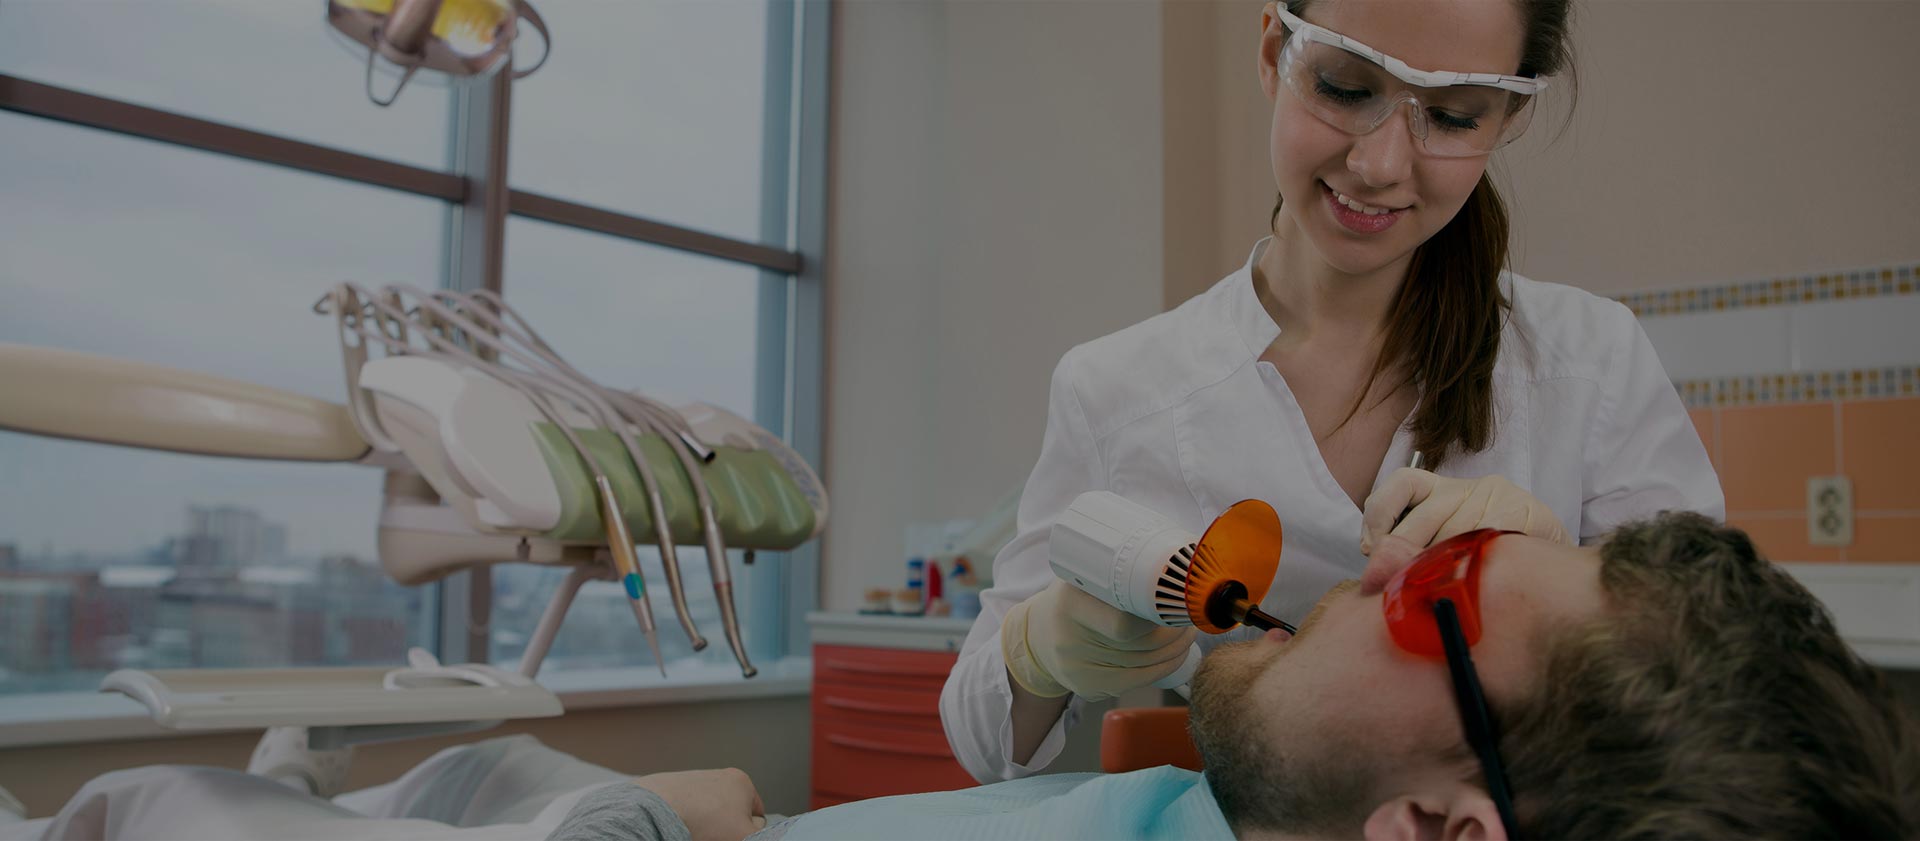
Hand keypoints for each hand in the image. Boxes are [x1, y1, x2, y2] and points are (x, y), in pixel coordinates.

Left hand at [633, 769, 766, 840]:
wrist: (660, 811)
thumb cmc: (704, 820)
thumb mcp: (745, 835)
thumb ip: (760, 834)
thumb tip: (756, 831)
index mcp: (742, 781)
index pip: (757, 812)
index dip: (749, 829)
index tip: (736, 835)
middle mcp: (719, 774)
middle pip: (732, 811)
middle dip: (725, 825)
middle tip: (714, 835)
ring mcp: (695, 779)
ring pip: (709, 811)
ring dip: (706, 823)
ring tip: (696, 831)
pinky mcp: (674, 786)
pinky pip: (688, 808)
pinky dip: (687, 817)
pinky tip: (682, 825)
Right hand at [1002, 579, 1196, 699]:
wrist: (1037, 637)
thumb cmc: (1072, 600)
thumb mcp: (1081, 576)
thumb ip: (1114, 571)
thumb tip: (1172, 555)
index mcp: (1070, 603)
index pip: (1124, 622)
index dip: (1158, 617)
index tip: (1176, 603)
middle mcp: (1071, 639)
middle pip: (1141, 644)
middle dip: (1175, 632)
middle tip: (1189, 616)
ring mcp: (1080, 668)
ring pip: (1146, 663)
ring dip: (1176, 649)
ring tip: (1187, 632)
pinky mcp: (1089, 687)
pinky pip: (1139, 681)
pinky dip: (1165, 667)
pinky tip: (1176, 655)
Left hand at [1357, 469, 1570, 594]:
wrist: (1554, 560)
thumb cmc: (1488, 556)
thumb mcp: (1445, 546)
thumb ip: (1410, 550)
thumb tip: (1374, 570)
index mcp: (1440, 488)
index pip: (1401, 483)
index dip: (1378, 512)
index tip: (1369, 547)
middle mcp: (1464, 487)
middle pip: (1421, 517)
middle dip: (1399, 555)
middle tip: (1390, 585)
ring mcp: (1495, 496)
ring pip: (1453, 534)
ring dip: (1436, 568)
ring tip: (1427, 593)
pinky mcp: (1524, 511)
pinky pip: (1488, 539)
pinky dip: (1471, 563)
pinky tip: (1465, 582)